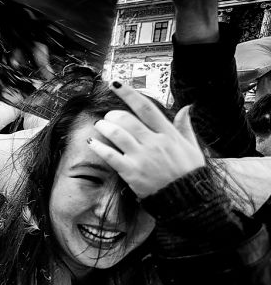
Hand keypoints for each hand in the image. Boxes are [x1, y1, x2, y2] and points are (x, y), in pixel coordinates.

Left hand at [89, 83, 204, 198]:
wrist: (188, 200)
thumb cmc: (190, 174)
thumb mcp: (193, 147)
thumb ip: (185, 127)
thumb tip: (187, 107)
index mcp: (168, 134)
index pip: (146, 108)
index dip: (129, 94)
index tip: (115, 84)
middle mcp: (154, 142)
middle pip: (127, 119)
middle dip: (113, 114)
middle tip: (108, 115)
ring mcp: (142, 157)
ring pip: (117, 134)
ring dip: (105, 127)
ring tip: (100, 125)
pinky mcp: (132, 172)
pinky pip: (111, 156)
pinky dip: (99, 147)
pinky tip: (92, 143)